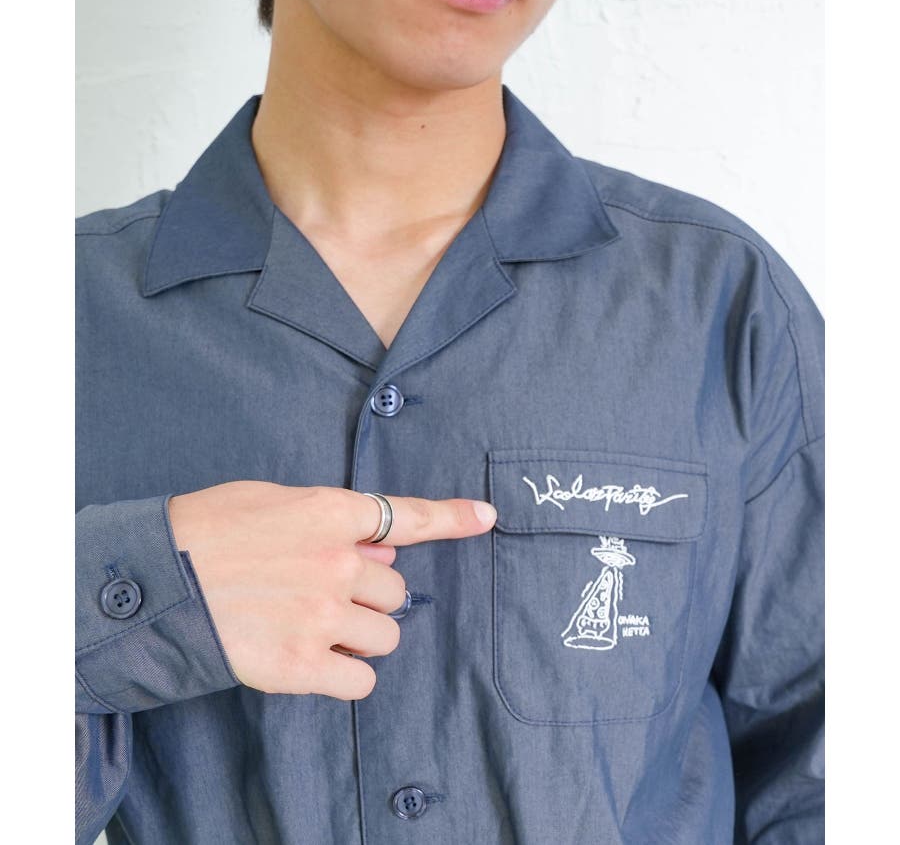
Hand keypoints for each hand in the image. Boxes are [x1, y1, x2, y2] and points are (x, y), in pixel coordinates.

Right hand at [167, 481, 495, 699]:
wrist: (153, 579)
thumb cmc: (206, 531)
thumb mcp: (272, 500)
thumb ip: (331, 518)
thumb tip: (375, 544)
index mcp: (331, 514)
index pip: (408, 516)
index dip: (453, 517)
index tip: (485, 516)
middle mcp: (337, 562)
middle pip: (396, 590)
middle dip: (370, 595)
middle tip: (323, 593)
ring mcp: (323, 615)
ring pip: (386, 635)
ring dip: (361, 635)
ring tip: (315, 627)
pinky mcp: (303, 664)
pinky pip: (362, 679)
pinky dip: (347, 674)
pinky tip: (315, 660)